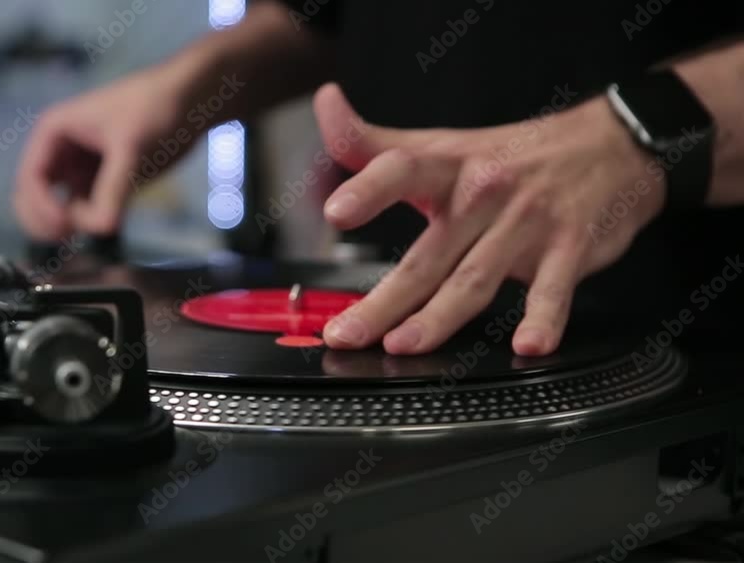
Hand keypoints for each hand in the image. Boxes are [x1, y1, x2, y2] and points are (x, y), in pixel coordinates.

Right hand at [15, 67, 190, 238]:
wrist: (190, 101)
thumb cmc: (154, 109)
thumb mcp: (131, 148)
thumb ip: (113, 189)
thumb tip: (101, 229)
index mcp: (55, 132)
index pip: (30, 178)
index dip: (40, 206)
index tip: (66, 224)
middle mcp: (62, 151)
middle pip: (33, 197)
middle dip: (46, 219)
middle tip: (71, 235)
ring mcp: (80, 168)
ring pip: (58, 206)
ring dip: (69, 223)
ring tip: (99, 224)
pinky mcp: (103, 182)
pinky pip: (85, 209)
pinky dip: (90, 220)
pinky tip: (109, 222)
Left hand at [315, 83, 665, 355]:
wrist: (613, 144)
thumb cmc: (513, 155)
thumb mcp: (440, 143)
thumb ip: (374, 141)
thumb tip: (325, 104)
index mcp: (448, 168)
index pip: (401, 170)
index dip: (368, 189)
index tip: (336, 212)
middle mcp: (483, 194)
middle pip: (427, 255)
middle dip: (384, 299)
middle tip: (348, 333)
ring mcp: (528, 224)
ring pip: (475, 278)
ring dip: (440, 317)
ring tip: (405, 346)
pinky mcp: (570, 248)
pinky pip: (553, 289)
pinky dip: (544, 318)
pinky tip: (529, 345)